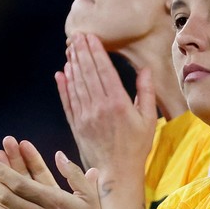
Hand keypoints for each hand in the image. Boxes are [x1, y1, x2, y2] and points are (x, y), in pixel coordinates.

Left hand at [55, 33, 156, 175]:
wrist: (117, 172)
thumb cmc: (137, 147)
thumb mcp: (148, 119)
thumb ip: (146, 92)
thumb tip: (145, 69)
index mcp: (118, 103)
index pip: (104, 70)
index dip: (95, 52)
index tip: (90, 36)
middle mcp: (99, 107)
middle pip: (87, 73)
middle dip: (81, 52)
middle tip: (76, 35)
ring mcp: (86, 116)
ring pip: (76, 85)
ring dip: (72, 65)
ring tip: (70, 49)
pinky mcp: (77, 125)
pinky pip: (68, 102)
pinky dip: (64, 87)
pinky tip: (61, 74)